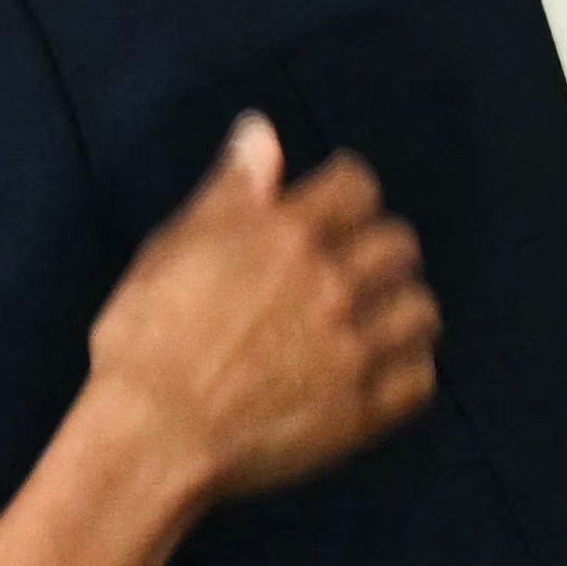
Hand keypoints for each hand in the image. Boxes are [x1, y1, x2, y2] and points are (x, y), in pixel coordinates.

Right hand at [83, 112, 435, 503]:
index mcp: (285, 236)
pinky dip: (408, 371)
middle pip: (399, 244)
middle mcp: (331, 285)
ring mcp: (351, 350)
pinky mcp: (360, 412)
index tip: (340, 208)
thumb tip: (260, 131)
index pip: (357, 186)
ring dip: (401, 308)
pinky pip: (419, 381)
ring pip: (420, 310)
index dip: (350, 192)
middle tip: (356, 267)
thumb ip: (231, 189)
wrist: (151, 433)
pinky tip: (382, 370)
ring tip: (375, 319)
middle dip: (380, 248)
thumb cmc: (146, 337)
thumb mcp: (175, 246)